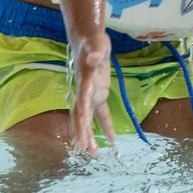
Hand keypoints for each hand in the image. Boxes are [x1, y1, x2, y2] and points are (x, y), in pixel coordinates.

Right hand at [69, 36, 116, 154]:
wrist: (88, 38)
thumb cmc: (93, 41)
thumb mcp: (97, 43)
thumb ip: (96, 51)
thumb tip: (93, 58)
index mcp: (84, 81)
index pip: (81, 101)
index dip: (81, 116)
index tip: (81, 130)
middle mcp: (85, 91)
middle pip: (81, 115)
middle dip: (83, 133)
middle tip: (86, 151)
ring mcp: (90, 94)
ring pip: (88, 119)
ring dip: (89, 135)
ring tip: (93, 154)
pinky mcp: (98, 94)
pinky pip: (101, 114)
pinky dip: (105, 126)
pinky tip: (111, 139)